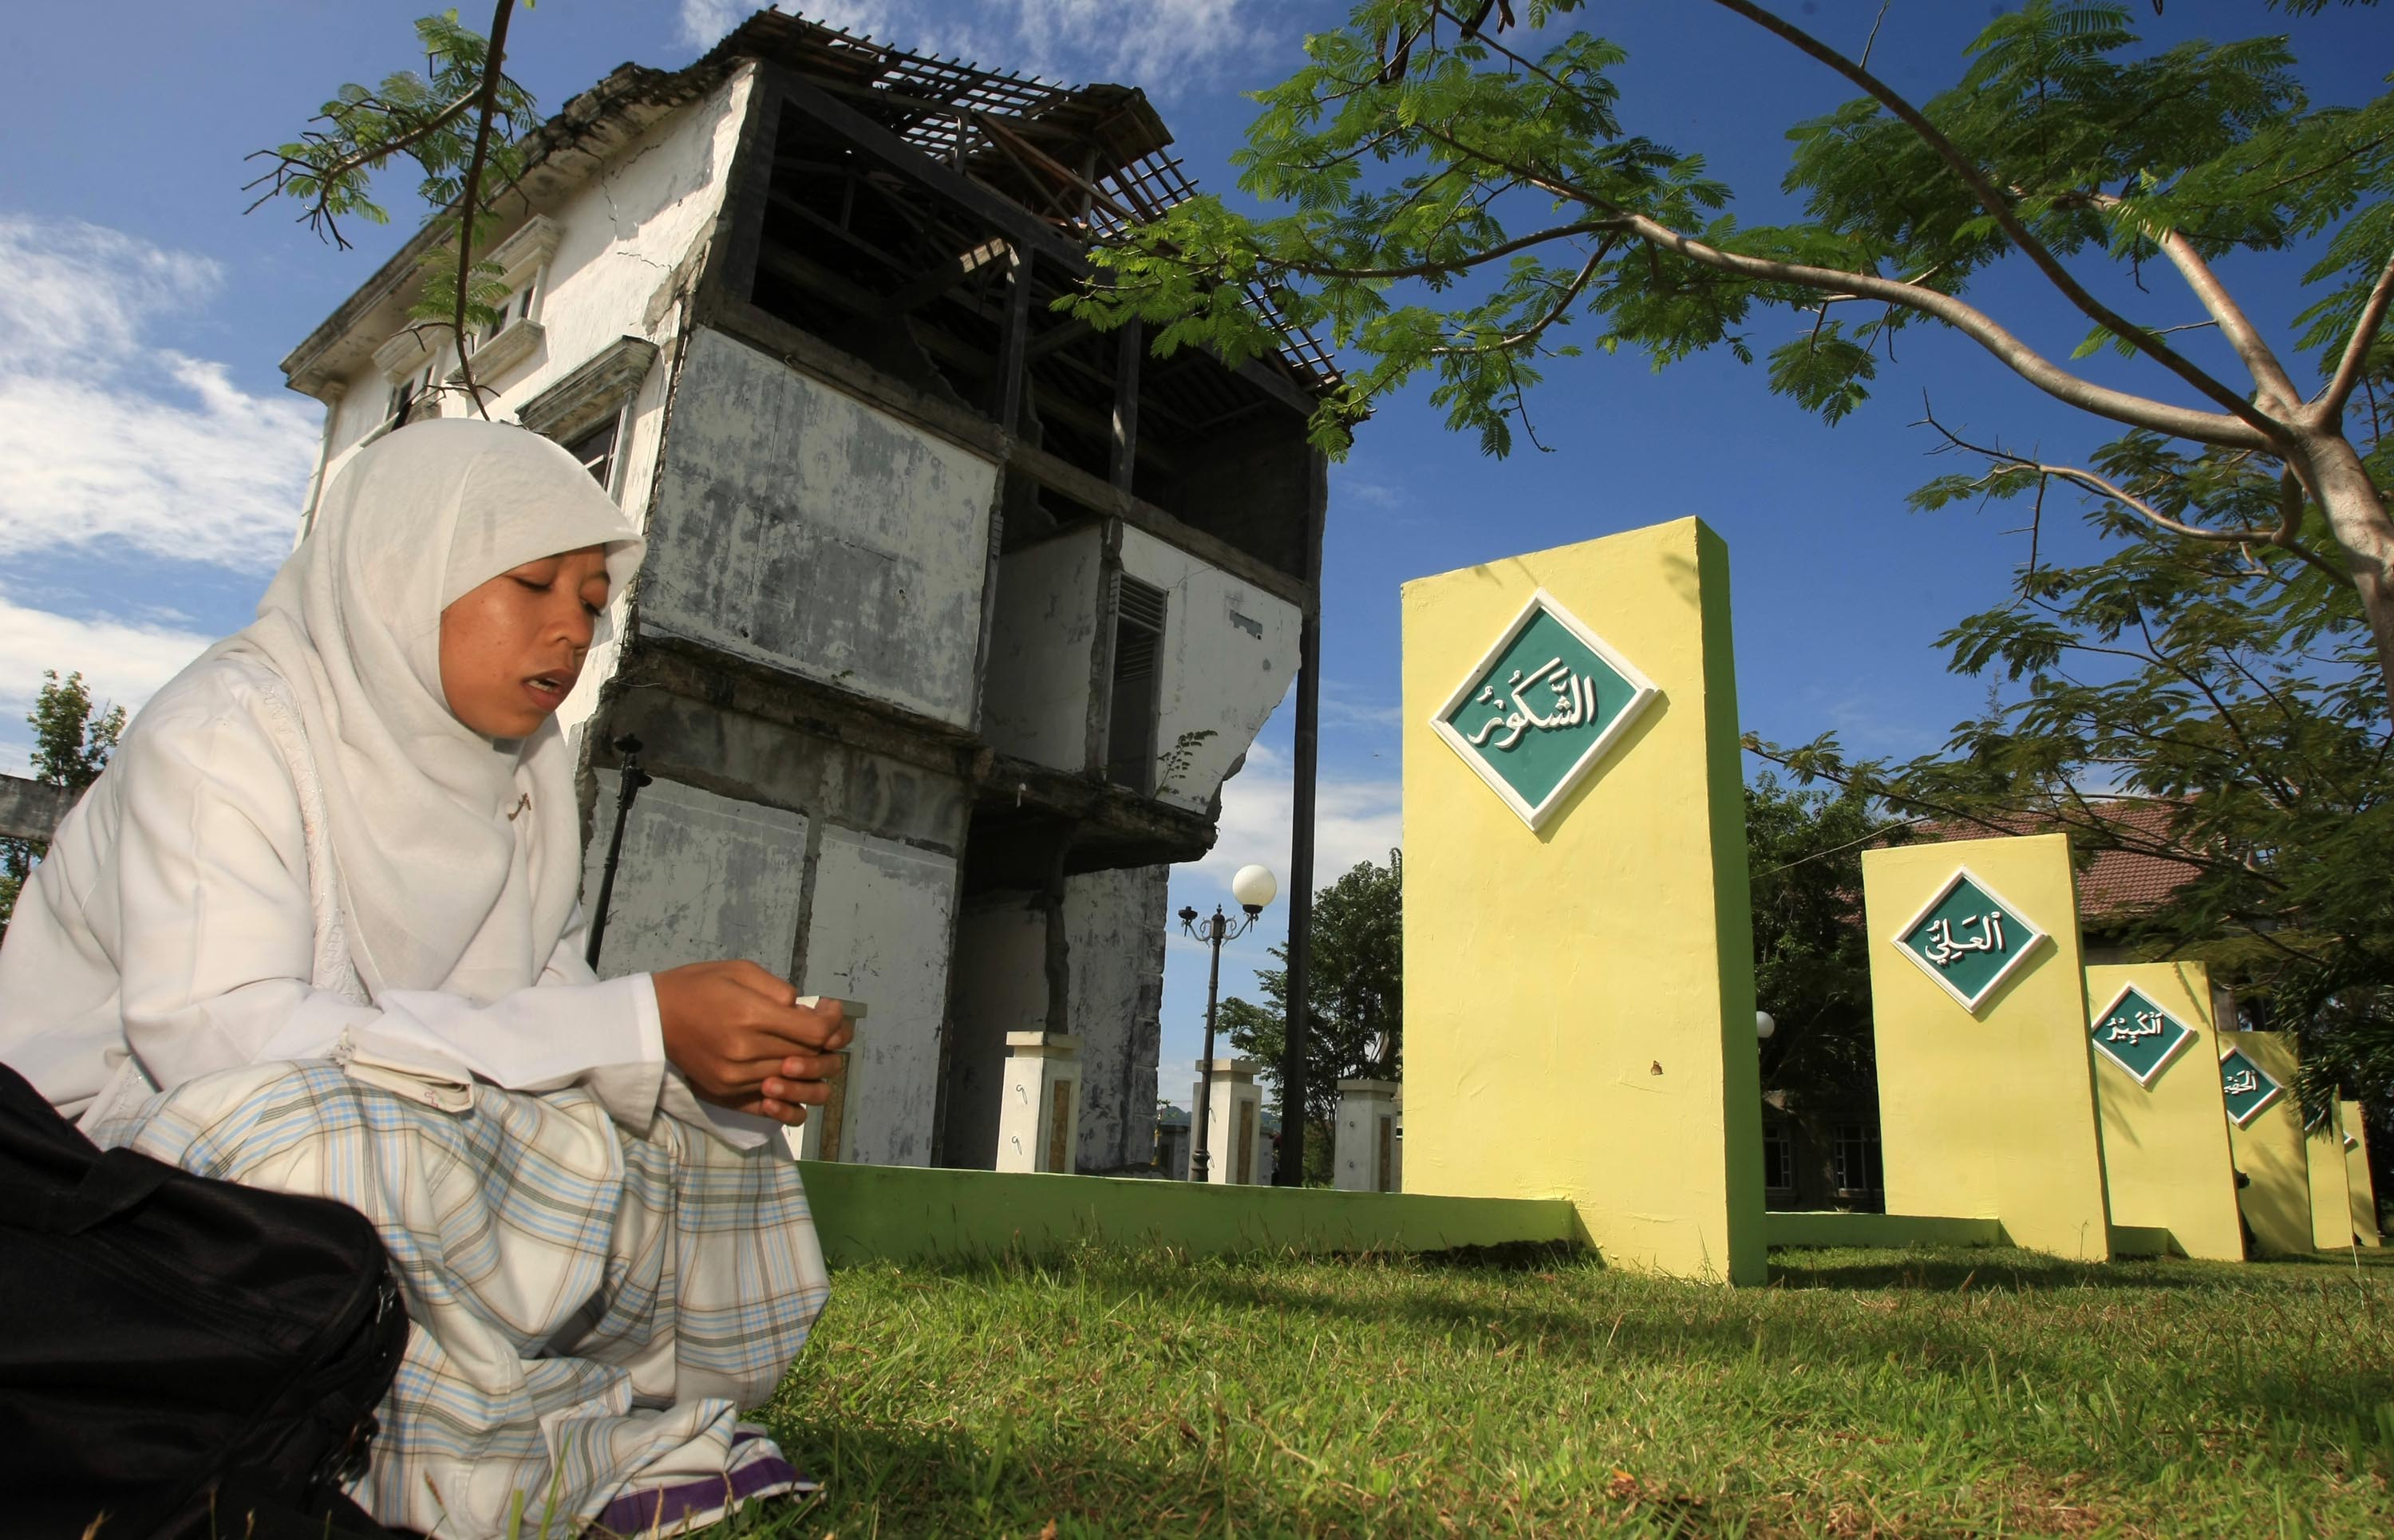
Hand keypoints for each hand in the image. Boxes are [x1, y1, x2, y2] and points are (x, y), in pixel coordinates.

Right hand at [651, 960, 852, 1124]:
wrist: (653, 1016)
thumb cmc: (699, 985)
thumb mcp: (741, 971)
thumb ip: (780, 990)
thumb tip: (807, 1013)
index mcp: (752, 1016)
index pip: (815, 1033)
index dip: (834, 1023)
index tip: (831, 1010)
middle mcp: (746, 1052)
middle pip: (807, 1056)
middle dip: (824, 1041)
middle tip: (821, 1024)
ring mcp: (735, 1078)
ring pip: (792, 1079)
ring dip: (807, 1065)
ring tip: (804, 1045)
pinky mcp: (726, 1093)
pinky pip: (771, 1101)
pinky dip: (788, 1090)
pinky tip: (792, 1077)